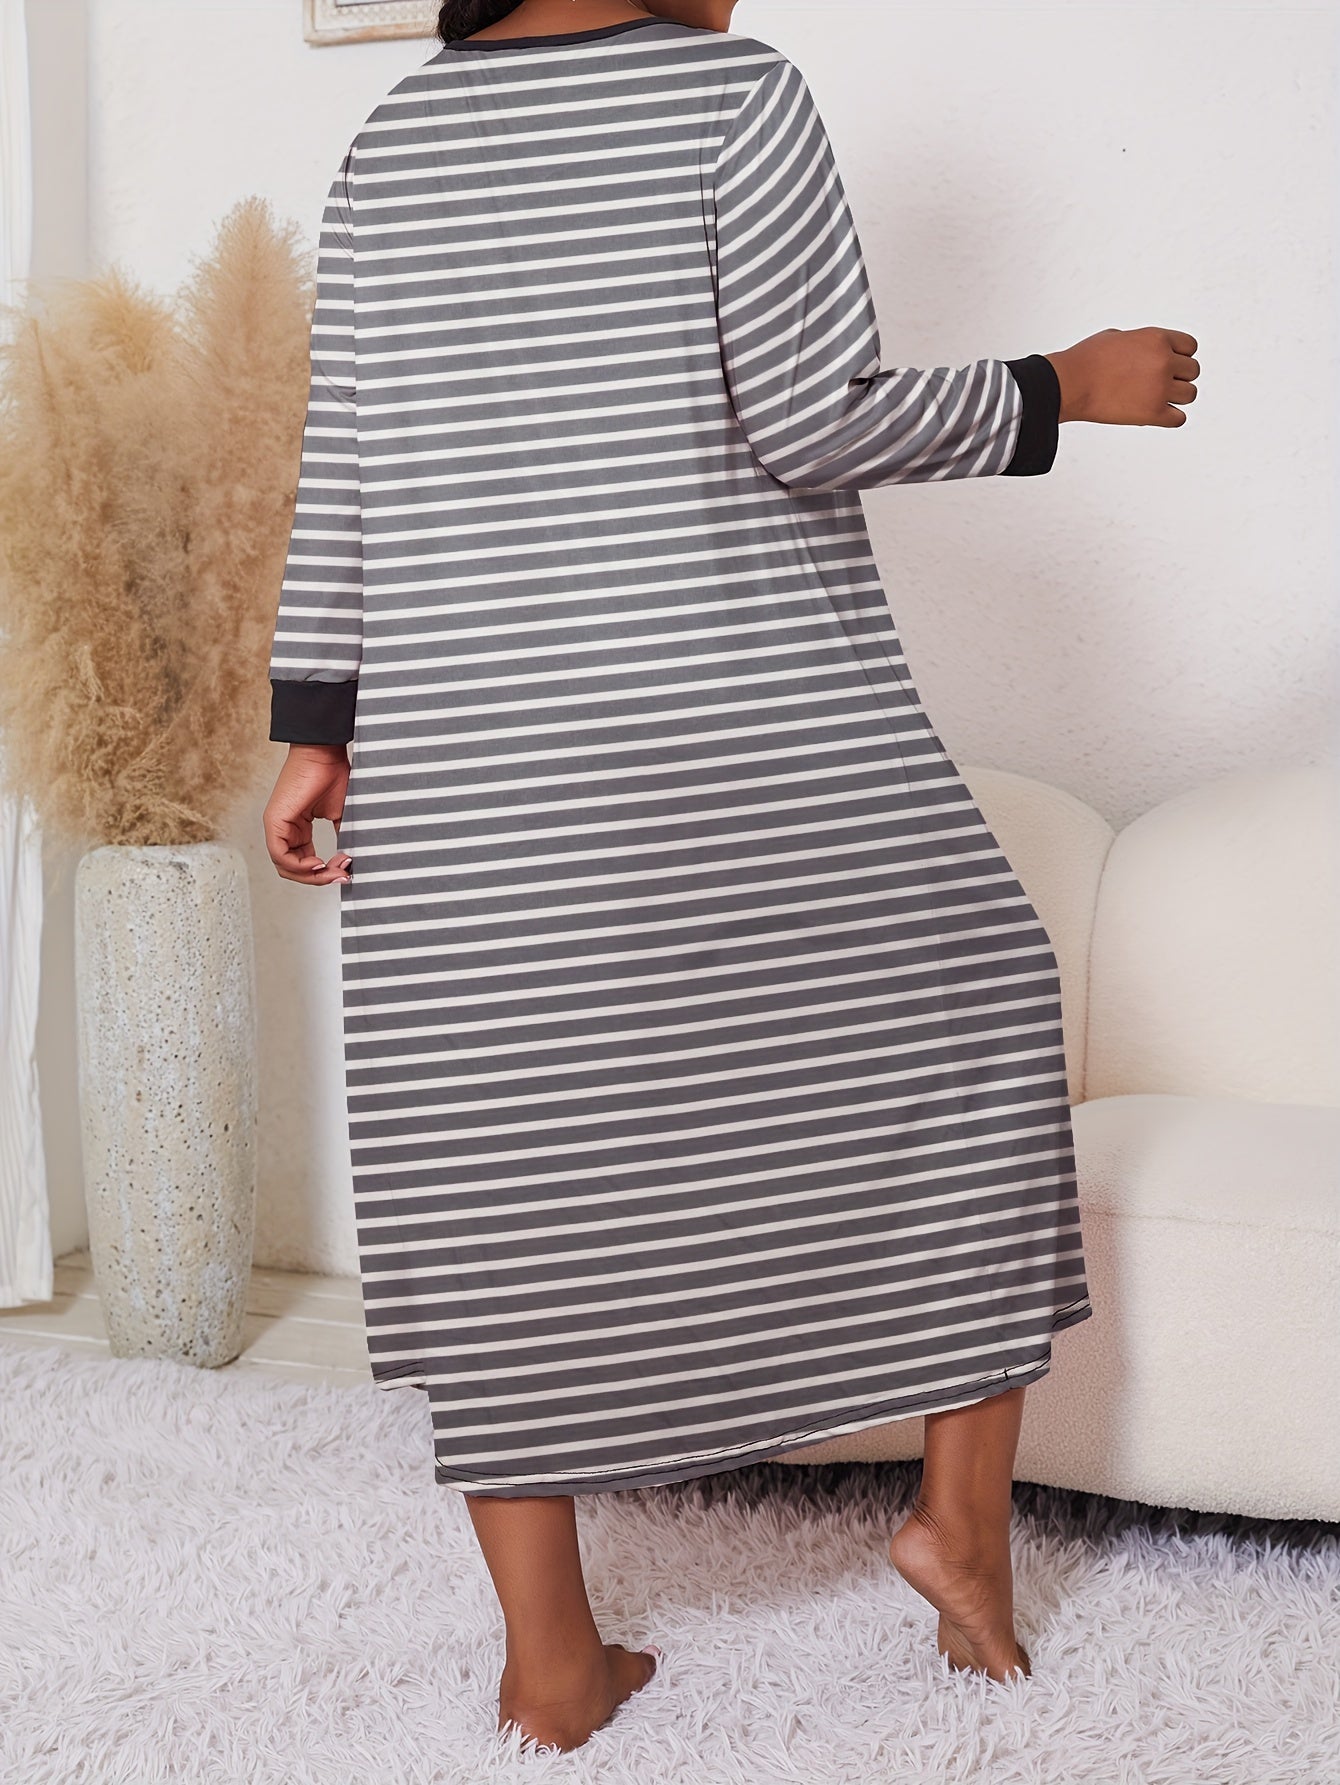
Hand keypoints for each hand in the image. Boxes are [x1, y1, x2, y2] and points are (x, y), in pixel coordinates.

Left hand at [263, 744, 351, 884]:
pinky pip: (280, 856)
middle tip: (342, 873)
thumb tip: (350, 861)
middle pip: (294, 870)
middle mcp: (284, 830)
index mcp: (297, 829)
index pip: (305, 863)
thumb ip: (341, 837)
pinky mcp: (274, 822)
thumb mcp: (341, 814)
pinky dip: (300, 866)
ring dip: (311, 875)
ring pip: (286, 867)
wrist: (324, 753)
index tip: (347, 869)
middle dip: (319, 878)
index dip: (325, 872)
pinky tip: (319, 863)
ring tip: (333, 868)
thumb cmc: (332, 775)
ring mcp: (276, 826)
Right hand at [1045, 327, 1198, 426]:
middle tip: (1161, 383)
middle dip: (1178, 376)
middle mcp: (1163, 361)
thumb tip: (1146, 352)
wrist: (1069, 384)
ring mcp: (1160, 388)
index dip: (1180, 356)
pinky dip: (1170, 418)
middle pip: (1193, 371)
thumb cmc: (1085, 361)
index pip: (1190, 346)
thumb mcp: (1118, 337)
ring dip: (1177, 397)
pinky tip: (1157, 414)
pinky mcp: (1153, 413)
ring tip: (1159, 399)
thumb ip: (1141, 343)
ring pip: (1190, 395)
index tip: (1169, 364)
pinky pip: (1179, 418)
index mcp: (1157, 338)